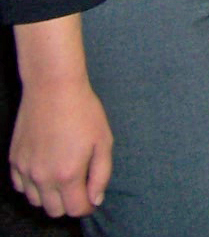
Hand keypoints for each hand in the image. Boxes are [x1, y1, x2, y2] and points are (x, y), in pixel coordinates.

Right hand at [10, 18, 112, 217]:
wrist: (53, 88)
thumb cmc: (84, 112)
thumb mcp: (103, 141)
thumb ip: (101, 174)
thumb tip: (96, 199)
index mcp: (68, 174)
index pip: (76, 209)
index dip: (87, 207)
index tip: (92, 198)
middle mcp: (42, 177)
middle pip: (54, 210)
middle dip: (69, 204)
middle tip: (79, 188)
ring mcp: (25, 169)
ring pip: (36, 201)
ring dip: (50, 196)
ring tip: (63, 178)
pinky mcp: (14, 160)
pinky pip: (20, 186)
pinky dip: (32, 186)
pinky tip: (45, 171)